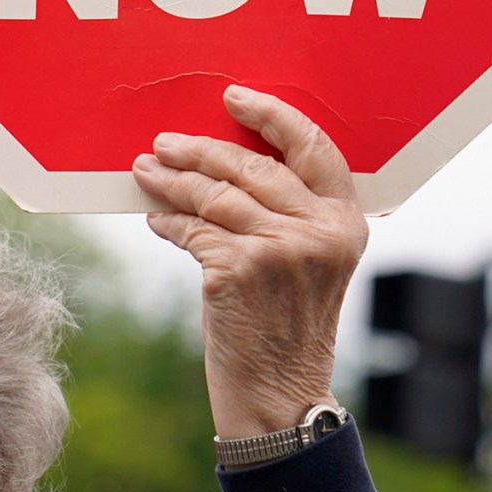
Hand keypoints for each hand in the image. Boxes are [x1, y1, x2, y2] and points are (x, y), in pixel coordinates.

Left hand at [133, 87, 368, 436]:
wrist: (279, 393)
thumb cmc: (285, 327)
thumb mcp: (307, 263)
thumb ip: (285, 213)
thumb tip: (223, 162)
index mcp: (346, 221)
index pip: (313, 146)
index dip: (271, 116)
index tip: (234, 98)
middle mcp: (320, 230)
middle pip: (252, 165)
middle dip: (201, 149)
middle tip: (165, 143)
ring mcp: (282, 249)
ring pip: (215, 195)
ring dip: (173, 182)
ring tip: (146, 173)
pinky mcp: (240, 270)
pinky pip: (193, 230)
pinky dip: (168, 223)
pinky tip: (156, 221)